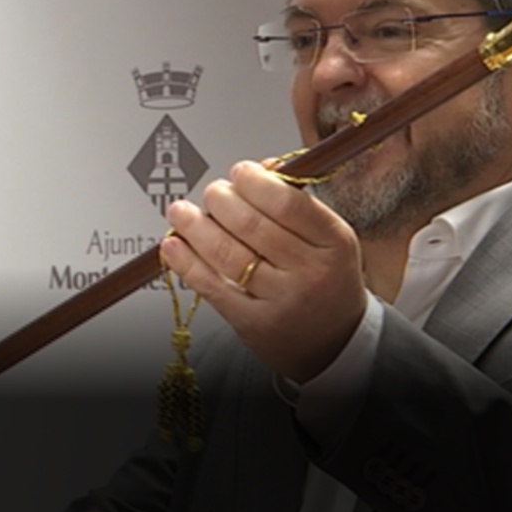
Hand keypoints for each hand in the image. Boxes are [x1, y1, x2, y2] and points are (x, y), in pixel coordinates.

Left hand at [161, 160, 366, 382]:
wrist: (335, 342)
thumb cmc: (328, 281)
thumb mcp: (330, 240)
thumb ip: (298, 205)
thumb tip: (259, 170)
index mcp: (335, 242)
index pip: (289, 203)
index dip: (256, 182)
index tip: (241, 172)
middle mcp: (311, 271)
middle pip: (253, 225)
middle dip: (222, 200)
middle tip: (213, 192)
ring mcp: (282, 299)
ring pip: (228, 253)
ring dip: (196, 226)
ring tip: (181, 212)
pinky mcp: (255, 323)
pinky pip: (213, 287)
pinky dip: (188, 262)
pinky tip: (175, 245)